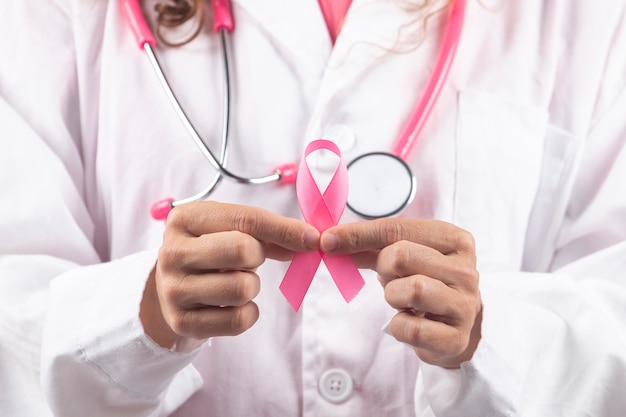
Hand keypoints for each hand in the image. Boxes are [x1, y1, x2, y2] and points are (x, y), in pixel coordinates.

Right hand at [141, 201, 318, 348]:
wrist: (170, 288)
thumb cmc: (210, 252)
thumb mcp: (229, 230)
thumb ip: (268, 232)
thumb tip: (309, 240)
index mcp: (185, 219)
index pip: (246, 219)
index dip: (284, 229)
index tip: (313, 238)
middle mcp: (172, 252)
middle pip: (243, 250)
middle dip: (258, 257)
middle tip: (249, 260)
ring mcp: (174, 289)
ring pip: (243, 288)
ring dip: (252, 286)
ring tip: (235, 280)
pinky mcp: (182, 322)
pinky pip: (238, 320)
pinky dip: (248, 312)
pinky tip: (233, 304)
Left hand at [320, 218, 481, 367]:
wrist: (455, 325)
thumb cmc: (425, 281)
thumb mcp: (402, 256)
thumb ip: (369, 246)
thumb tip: (331, 240)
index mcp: (455, 240)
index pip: (397, 228)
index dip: (358, 234)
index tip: (328, 240)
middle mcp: (467, 270)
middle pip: (401, 255)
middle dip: (384, 268)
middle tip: (390, 277)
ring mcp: (465, 305)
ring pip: (411, 290)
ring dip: (393, 296)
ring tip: (403, 300)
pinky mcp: (456, 338)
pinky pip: (410, 328)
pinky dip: (398, 327)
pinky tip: (410, 322)